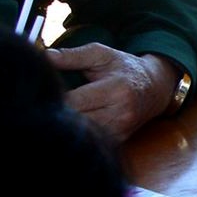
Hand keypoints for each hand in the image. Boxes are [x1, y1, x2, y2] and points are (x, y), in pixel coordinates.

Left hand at [46, 45, 175, 139]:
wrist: (155, 87)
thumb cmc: (123, 68)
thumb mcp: (101, 54)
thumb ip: (71, 56)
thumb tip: (42, 57)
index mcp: (116, 89)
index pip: (75, 101)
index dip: (54, 99)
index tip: (42, 94)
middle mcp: (121, 113)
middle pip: (77, 122)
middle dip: (56, 115)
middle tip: (41, 107)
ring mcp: (121, 129)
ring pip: (83, 136)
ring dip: (66, 127)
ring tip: (54, 117)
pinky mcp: (119, 140)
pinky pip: (92, 142)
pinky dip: (79, 135)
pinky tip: (70, 126)